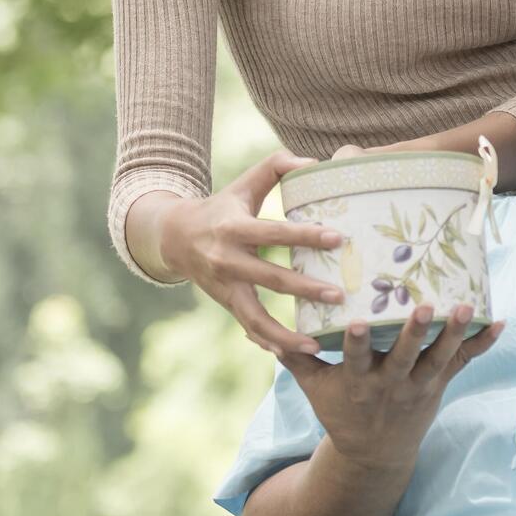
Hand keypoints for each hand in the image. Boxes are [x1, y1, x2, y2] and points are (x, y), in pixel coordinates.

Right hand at [155, 148, 339, 357]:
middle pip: (270, 280)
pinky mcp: (226, 304)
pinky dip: (271, 342)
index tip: (337, 239)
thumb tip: (314, 163)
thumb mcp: (245, 183)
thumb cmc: (223, 206)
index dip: (305, 235)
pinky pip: (250, 328)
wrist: (176, 237)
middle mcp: (227, 261)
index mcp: (234, 228)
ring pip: (256, 318)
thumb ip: (277, 165)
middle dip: (305, 290)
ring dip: (286, 335)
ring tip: (317, 345)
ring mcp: (225, 287)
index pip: (274, 233)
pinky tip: (297, 352)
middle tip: (339, 295)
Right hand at [281, 305, 502, 476]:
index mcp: (358, 383)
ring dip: (454, 333)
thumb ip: (296, 358)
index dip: (359, 341)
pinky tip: (500, 322)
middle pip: (406, 356)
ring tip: (466, 306)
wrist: (374, 455)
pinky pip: (464, 363)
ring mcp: (419, 386)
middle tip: (425, 306)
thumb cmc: (341, 412)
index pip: (357, 358)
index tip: (360, 321)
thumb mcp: (314, 390)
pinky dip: (483, 344)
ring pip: (440, 358)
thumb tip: (263, 330)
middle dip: (415, 332)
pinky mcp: (439, 386)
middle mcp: (391, 384)